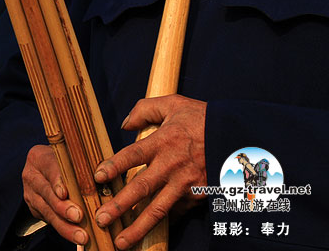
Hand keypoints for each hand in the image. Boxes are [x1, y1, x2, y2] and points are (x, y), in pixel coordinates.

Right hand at [21, 144, 88, 245]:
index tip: (65, 193)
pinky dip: (64, 229)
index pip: (49, 168)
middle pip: (46, 193)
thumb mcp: (74, 158)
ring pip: (47, 211)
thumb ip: (84, 165)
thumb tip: (103, 175)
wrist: (51, 170)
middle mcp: (31, 175)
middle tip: (78, 217)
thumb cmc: (70, 162)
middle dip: (63, 208)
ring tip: (82, 236)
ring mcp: (30, 193)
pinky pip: (48, 221)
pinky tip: (76, 236)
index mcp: (39, 157)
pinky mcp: (34, 208)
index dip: (57, 181)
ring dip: (65, 226)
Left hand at [93, 95, 206, 249]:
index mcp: (163, 141)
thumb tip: (124, 124)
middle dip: (119, 206)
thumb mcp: (174, 104)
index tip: (97, 177)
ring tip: (121, 243)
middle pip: (141, 188)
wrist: (242, 136)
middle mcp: (172, 165)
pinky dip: (162, 223)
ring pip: (159, 209)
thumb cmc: (204, 118)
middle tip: (101, 219)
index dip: (114, 166)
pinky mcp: (199, 195)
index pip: (132, 155)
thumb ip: (145, 109)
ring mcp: (187, 184)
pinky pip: (177, 212)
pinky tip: (147, 235)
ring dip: (138, 227)